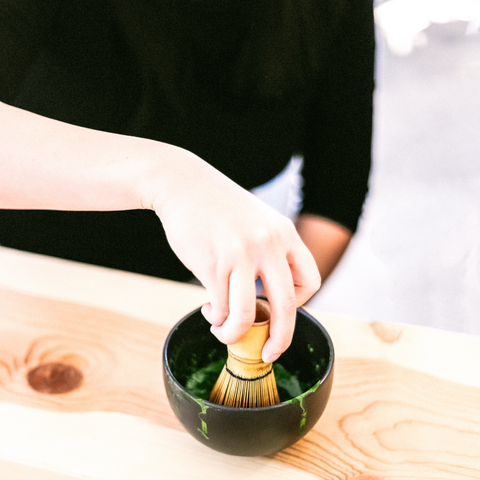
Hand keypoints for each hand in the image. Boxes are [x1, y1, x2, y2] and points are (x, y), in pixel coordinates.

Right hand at [152, 152, 320, 361]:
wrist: (182, 183)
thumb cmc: (218, 208)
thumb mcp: (257, 221)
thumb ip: (268, 251)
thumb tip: (265, 296)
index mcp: (284, 234)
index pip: (311, 280)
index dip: (298, 303)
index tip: (277, 307)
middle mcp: (267, 244)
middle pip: (286, 305)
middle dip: (280, 339)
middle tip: (269, 353)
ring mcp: (240, 254)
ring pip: (246, 315)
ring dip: (234, 334)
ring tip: (223, 332)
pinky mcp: (212, 263)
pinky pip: (219, 308)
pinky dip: (215, 318)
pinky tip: (208, 308)